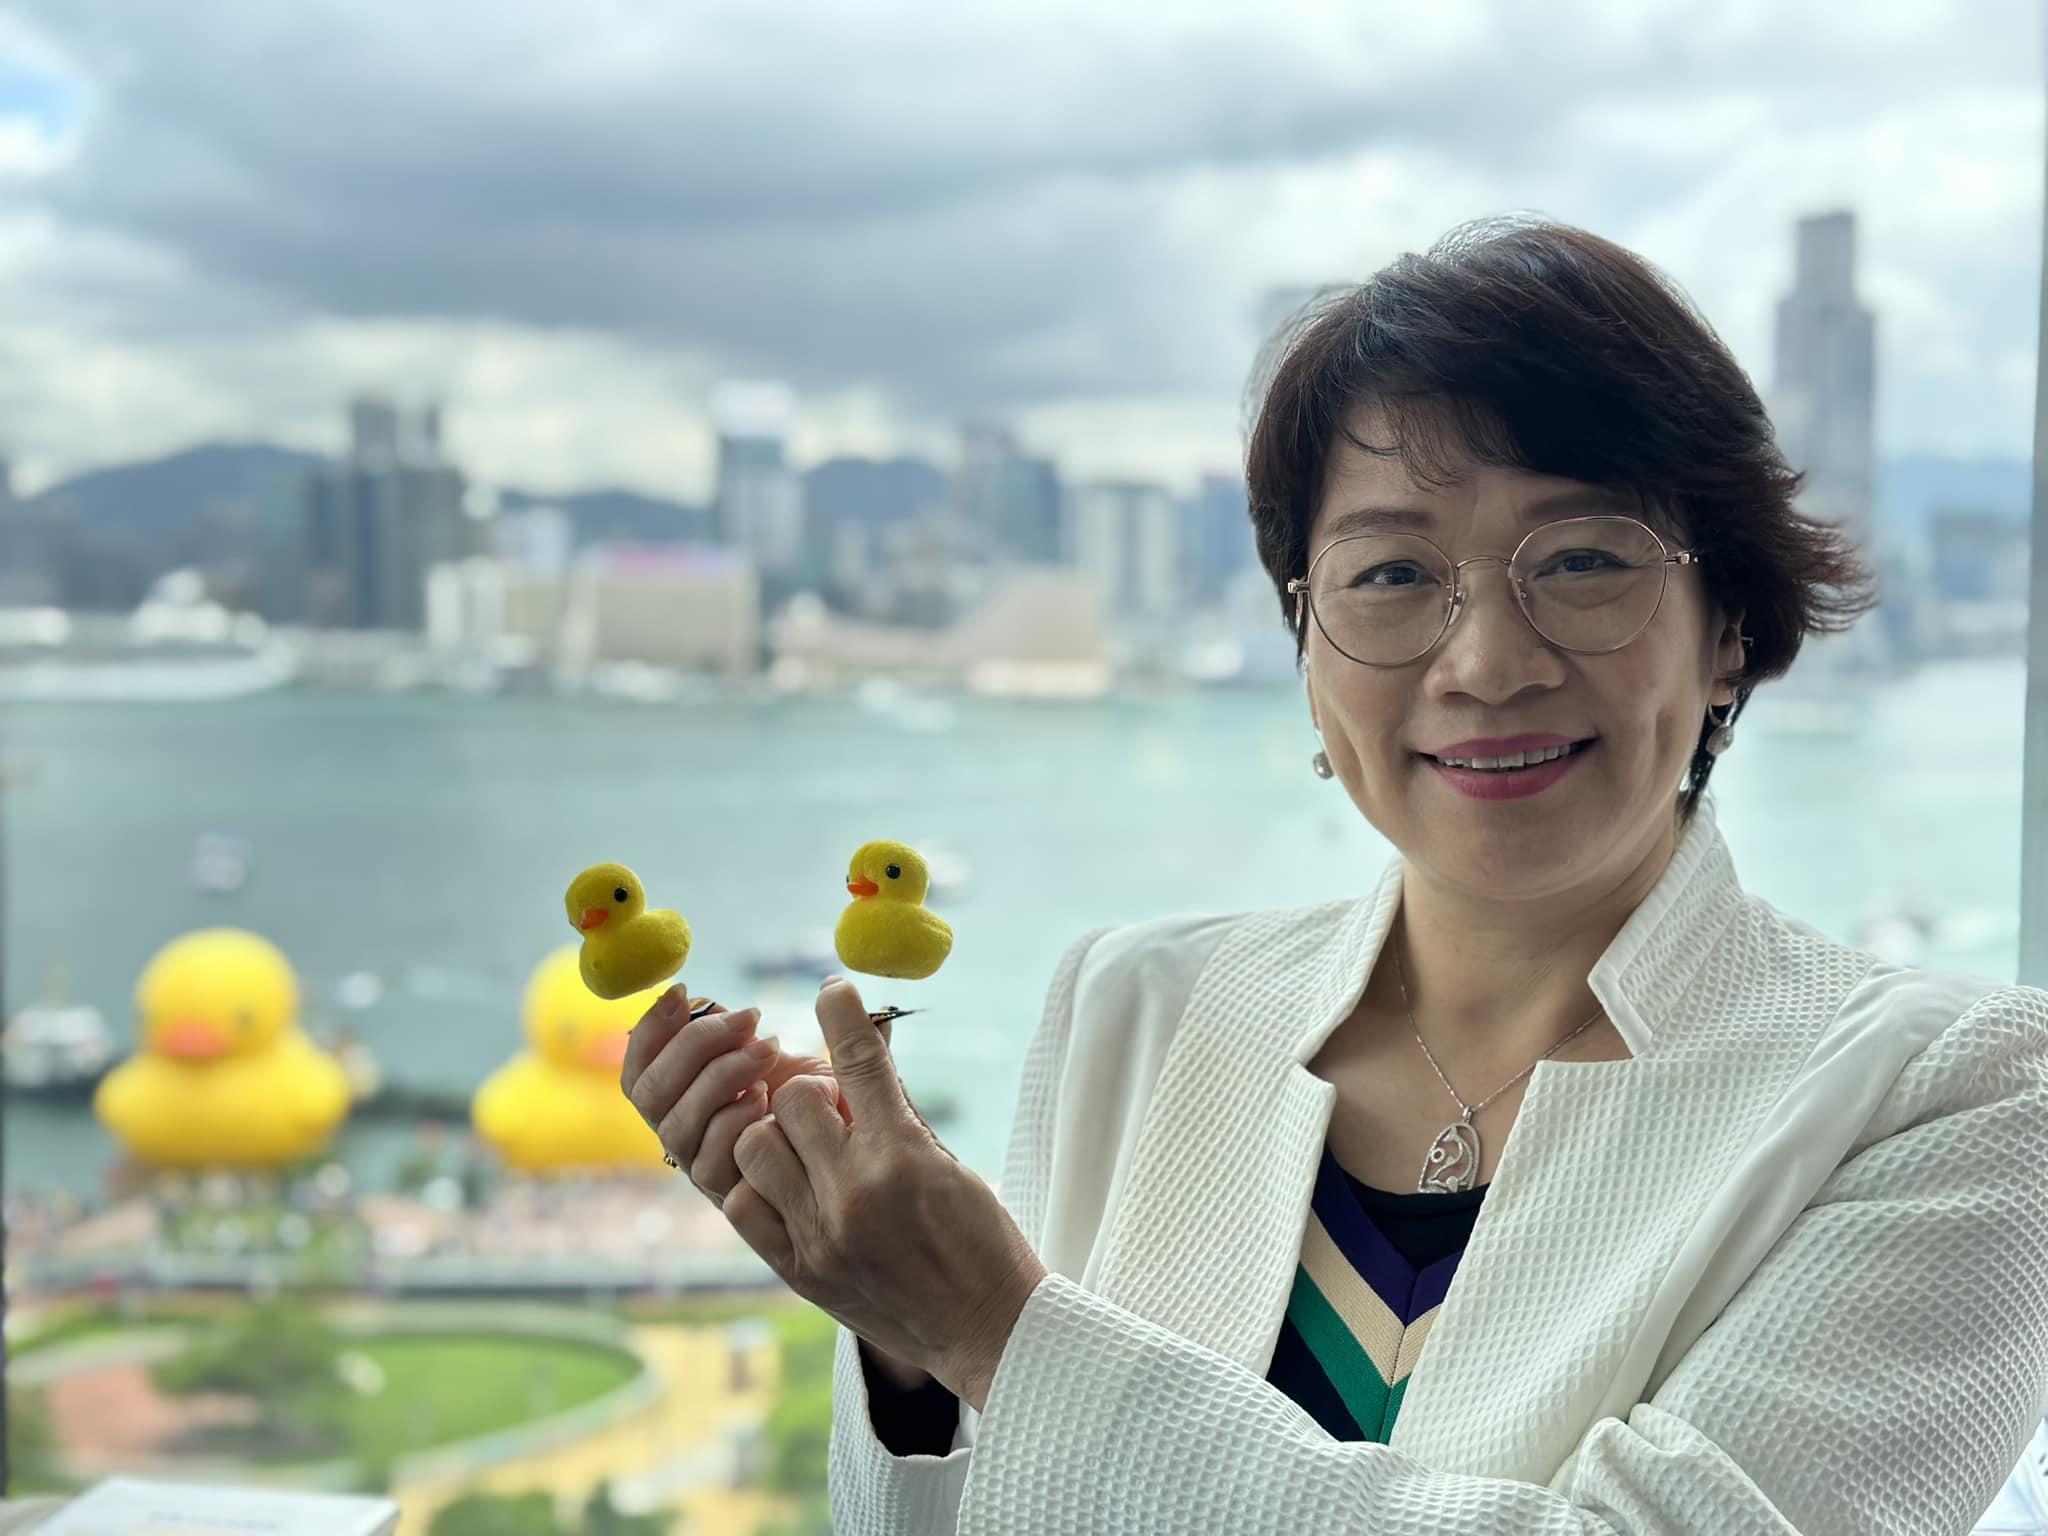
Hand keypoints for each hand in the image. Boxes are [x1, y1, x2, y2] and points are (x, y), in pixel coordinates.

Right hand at [621, 986, 904, 1203]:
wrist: (856, 1177)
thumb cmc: (830, 1117)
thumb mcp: (814, 1068)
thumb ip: (806, 1033)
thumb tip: (830, 987)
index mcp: (685, 1097)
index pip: (639, 1069)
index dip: (650, 1030)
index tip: (684, 993)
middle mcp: (686, 1134)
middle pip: (648, 1092)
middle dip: (693, 1045)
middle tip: (749, 1019)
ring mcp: (702, 1166)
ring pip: (673, 1124)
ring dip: (717, 1076)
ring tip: (766, 1051)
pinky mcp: (728, 1196)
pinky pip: (708, 1160)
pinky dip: (731, 1120)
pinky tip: (765, 1098)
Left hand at [722, 976, 1048, 1411]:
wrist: (987, 1330)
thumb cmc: (980, 1239)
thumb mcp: (950, 1162)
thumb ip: (899, 1108)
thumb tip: (864, 1048)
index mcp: (904, 1157)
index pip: (859, 1062)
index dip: (841, 1014)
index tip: (831, 986)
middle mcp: (855, 1192)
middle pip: (793, 1100)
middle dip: (811, 1092)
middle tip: (834, 1108)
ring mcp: (821, 1235)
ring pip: (757, 1146)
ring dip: (779, 1136)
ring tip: (810, 1150)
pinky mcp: (799, 1270)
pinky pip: (742, 1205)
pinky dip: (760, 1185)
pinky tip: (791, 1187)